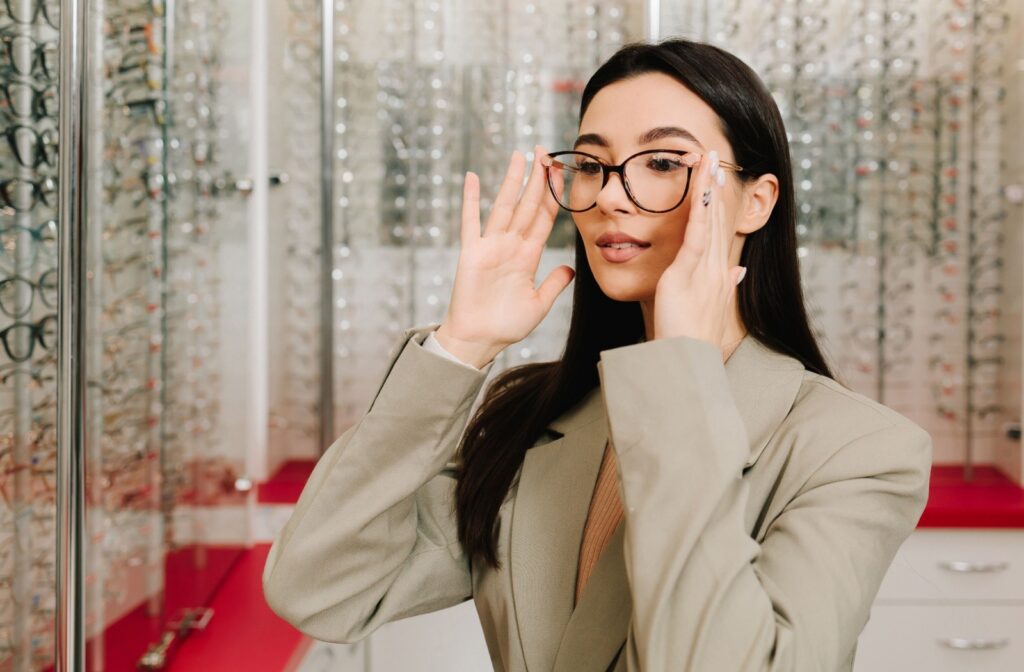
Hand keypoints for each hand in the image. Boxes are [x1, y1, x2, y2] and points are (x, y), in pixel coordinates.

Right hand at [437, 146, 574, 367]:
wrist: (479, 340)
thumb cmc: (506, 326)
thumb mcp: (539, 305)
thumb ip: (553, 284)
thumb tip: (571, 268)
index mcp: (528, 256)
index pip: (545, 218)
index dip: (554, 195)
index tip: (562, 172)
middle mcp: (511, 246)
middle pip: (528, 205)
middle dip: (538, 179)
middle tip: (545, 151)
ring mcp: (491, 247)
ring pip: (505, 206)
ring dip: (512, 181)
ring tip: (520, 156)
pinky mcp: (472, 253)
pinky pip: (471, 222)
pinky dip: (471, 200)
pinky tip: (474, 178)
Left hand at [652, 149, 746, 359]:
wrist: (687, 363)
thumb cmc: (692, 342)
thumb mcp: (711, 309)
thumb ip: (726, 286)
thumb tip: (740, 270)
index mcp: (720, 276)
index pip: (720, 232)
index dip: (719, 204)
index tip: (717, 180)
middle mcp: (718, 269)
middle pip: (718, 220)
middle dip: (716, 188)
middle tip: (716, 157)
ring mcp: (705, 271)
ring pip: (710, 222)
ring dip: (708, 189)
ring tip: (709, 160)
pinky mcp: (687, 275)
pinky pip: (696, 237)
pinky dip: (699, 211)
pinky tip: (700, 190)